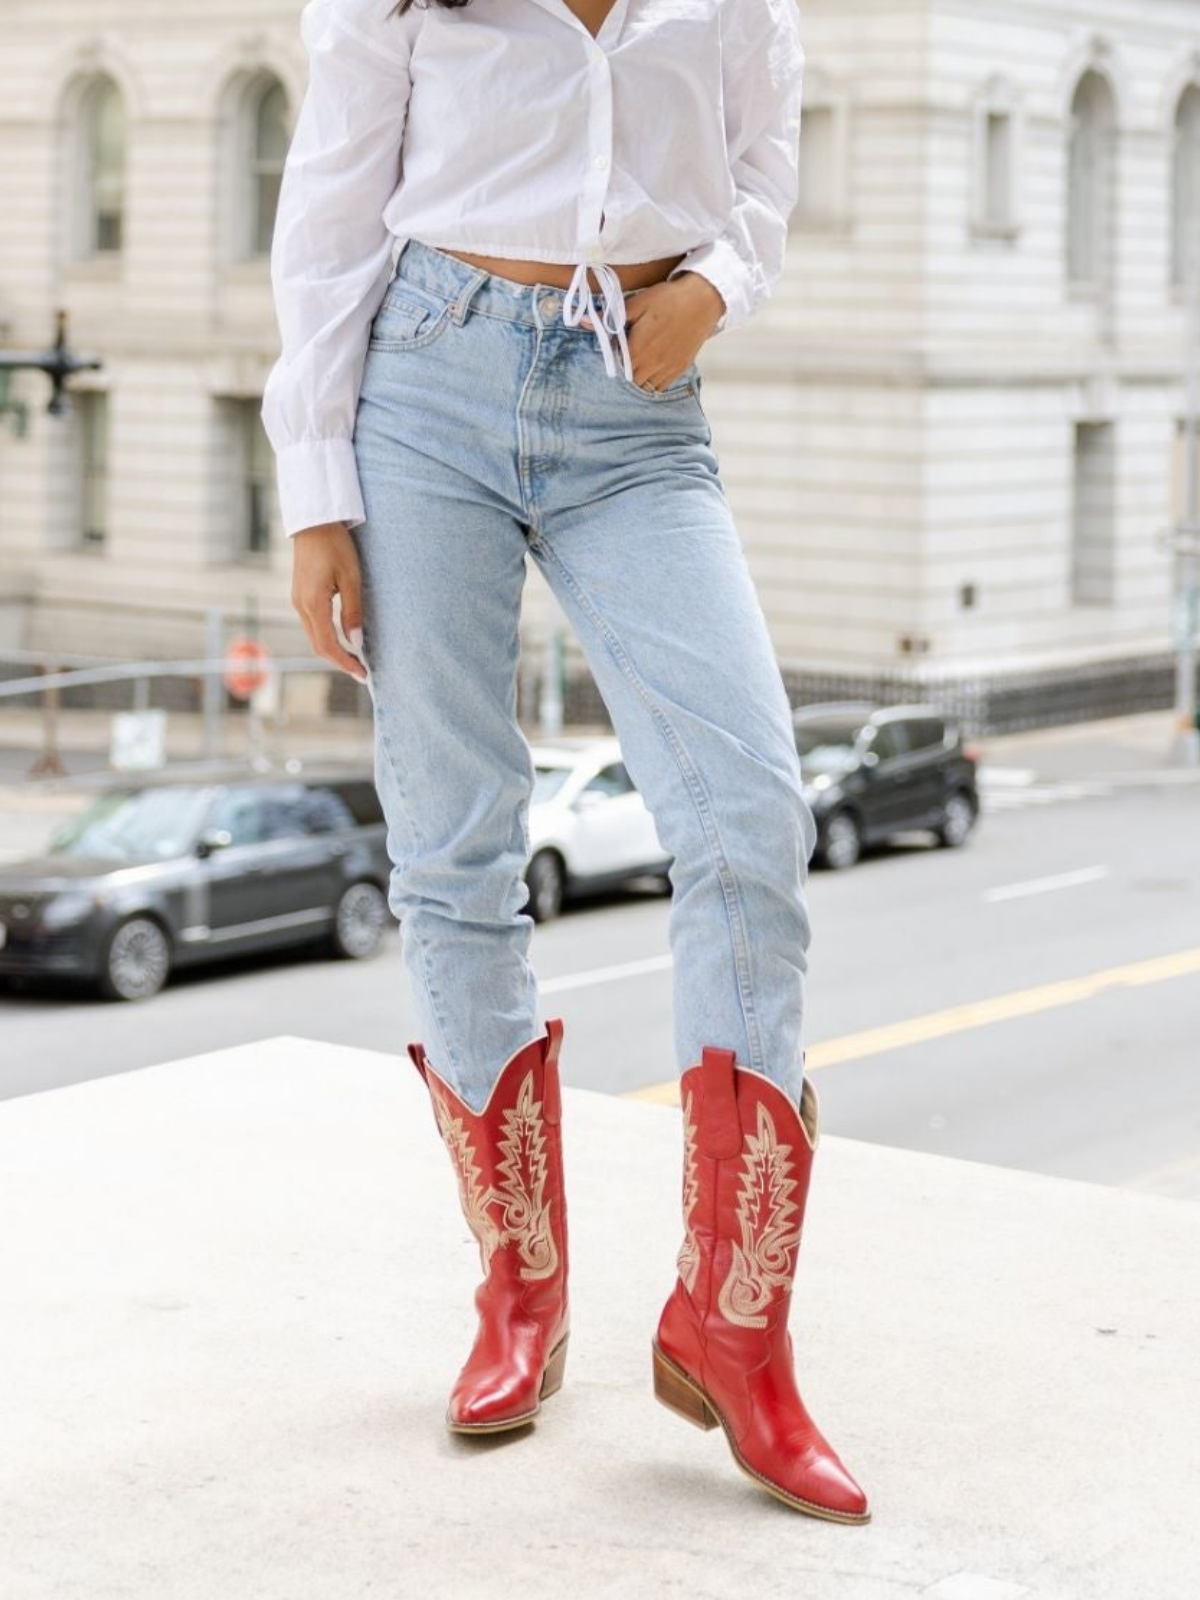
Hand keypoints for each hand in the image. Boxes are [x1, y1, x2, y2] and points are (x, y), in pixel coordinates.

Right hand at [290, 521, 368, 683]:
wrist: (314, 522)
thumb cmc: (335, 545)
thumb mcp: (351, 578)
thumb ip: (352, 612)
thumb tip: (356, 642)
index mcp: (313, 603)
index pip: (328, 645)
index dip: (345, 662)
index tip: (362, 674)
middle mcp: (300, 606)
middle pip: (318, 646)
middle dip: (339, 661)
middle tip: (361, 672)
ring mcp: (297, 601)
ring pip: (314, 637)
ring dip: (333, 651)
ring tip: (354, 659)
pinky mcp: (300, 595)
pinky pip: (312, 625)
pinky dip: (326, 637)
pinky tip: (341, 639)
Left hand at [622, 272, 725, 390]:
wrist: (702, 300)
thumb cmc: (667, 299)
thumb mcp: (636, 303)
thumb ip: (611, 318)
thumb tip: (583, 322)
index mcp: (638, 349)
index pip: (616, 367)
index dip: (612, 359)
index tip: (615, 347)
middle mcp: (652, 364)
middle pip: (629, 380)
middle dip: (624, 371)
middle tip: (627, 354)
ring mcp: (667, 369)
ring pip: (645, 387)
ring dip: (638, 378)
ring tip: (639, 362)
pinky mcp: (680, 369)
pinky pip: (661, 387)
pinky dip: (653, 382)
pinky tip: (652, 368)